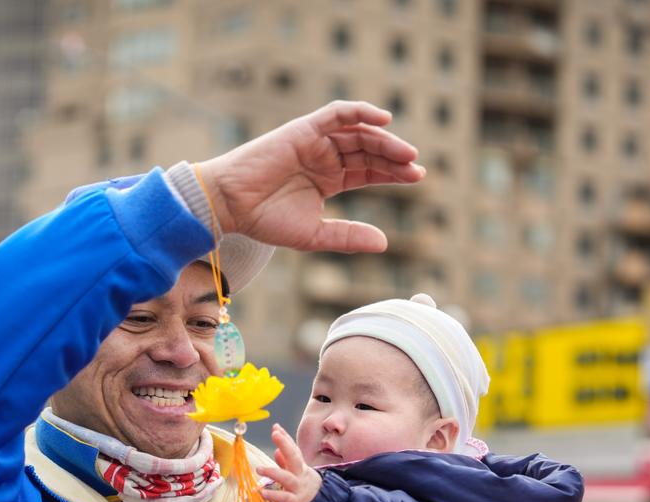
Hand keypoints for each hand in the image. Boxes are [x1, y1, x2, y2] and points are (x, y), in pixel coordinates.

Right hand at [196, 101, 424, 252]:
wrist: (231, 206)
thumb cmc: (266, 221)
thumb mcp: (314, 234)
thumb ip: (348, 236)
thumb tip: (386, 243)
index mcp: (329, 179)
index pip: (369, 170)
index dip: (394, 173)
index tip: (418, 178)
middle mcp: (325, 156)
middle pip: (369, 150)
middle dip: (395, 157)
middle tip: (417, 167)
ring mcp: (315, 141)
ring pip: (359, 132)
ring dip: (385, 139)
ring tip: (407, 153)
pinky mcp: (304, 129)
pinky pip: (337, 113)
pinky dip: (360, 111)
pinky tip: (383, 119)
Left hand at [256, 424, 321, 501]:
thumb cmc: (304, 489)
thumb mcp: (297, 474)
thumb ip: (285, 463)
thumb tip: (277, 450)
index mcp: (300, 467)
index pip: (294, 450)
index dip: (285, 438)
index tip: (276, 427)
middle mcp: (301, 475)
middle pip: (295, 457)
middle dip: (286, 444)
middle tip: (275, 434)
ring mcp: (298, 488)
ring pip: (287, 478)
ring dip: (273, 472)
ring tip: (259, 469)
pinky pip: (284, 497)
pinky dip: (273, 495)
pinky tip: (262, 492)